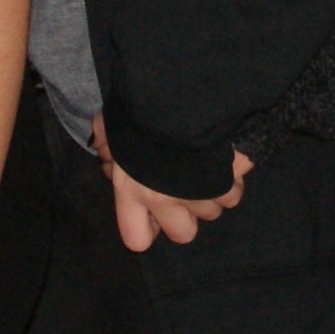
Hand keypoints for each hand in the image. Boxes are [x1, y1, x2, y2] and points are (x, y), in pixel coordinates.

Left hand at [91, 114, 246, 250]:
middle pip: (183, 233)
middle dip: (188, 214)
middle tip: (188, 185)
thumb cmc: (142, 108)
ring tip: (208, 163)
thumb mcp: (114, 122)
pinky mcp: (228, 186)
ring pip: (212, 212)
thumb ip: (106, 138)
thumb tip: (100, 146)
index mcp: (132, 190)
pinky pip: (234, 194)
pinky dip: (233, 180)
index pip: (137, 238)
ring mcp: (198, 197)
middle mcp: (163, 201)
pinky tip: (226, 158)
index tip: (154, 211)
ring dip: (212, 194)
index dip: (147, 227)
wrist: (182, 95)